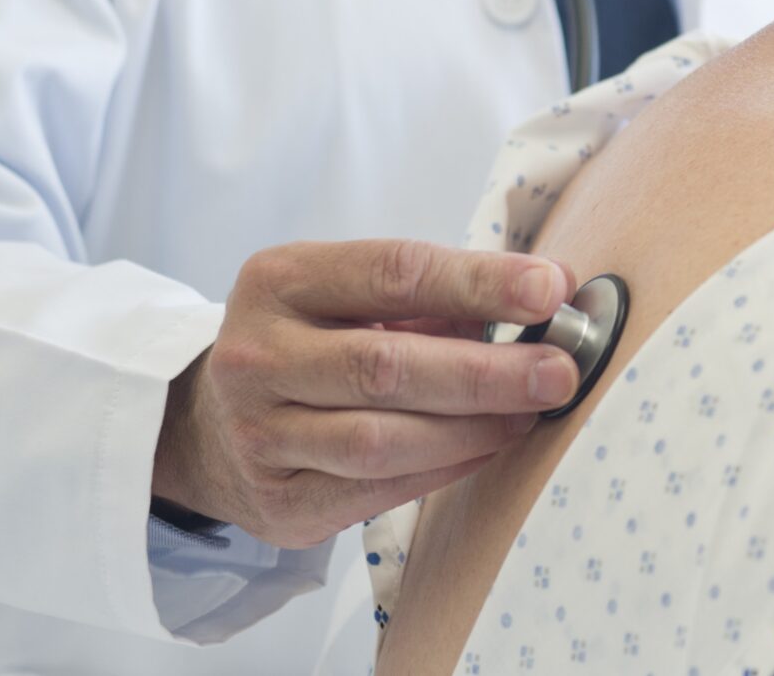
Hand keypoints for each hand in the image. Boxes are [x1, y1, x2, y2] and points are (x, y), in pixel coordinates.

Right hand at [151, 239, 580, 547]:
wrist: (215, 424)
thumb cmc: (316, 341)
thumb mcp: (353, 294)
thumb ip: (440, 292)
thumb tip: (549, 292)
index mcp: (281, 280)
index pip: (394, 273)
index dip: (478, 282)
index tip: (550, 289)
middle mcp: (257, 356)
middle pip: (386, 367)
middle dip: (486, 371)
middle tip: (558, 370)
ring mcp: (259, 434)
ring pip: (381, 439)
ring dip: (472, 428)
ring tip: (530, 412)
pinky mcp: (278, 501)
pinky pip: (376, 490)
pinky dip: (445, 468)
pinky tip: (489, 446)